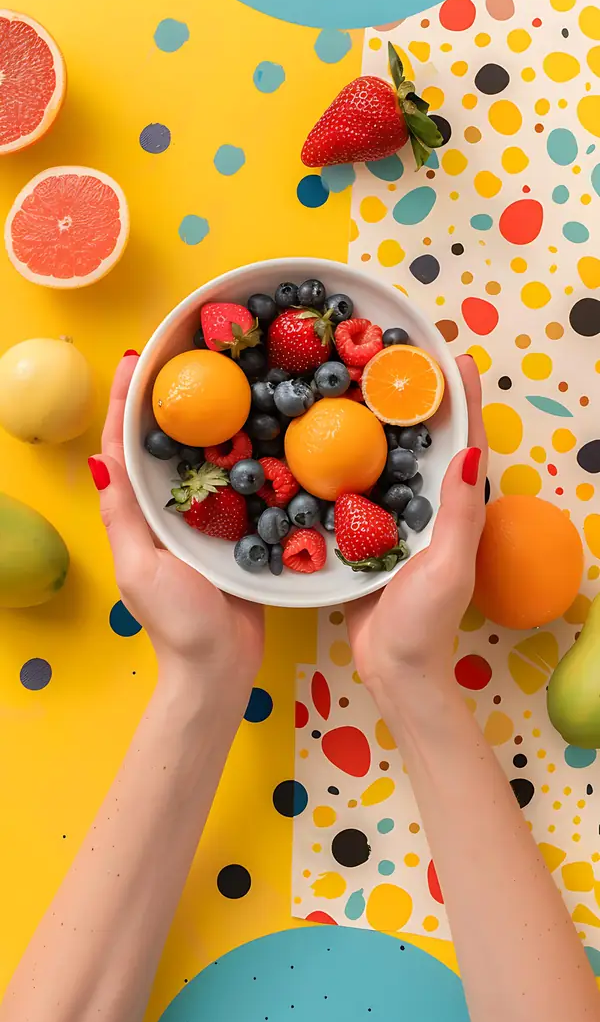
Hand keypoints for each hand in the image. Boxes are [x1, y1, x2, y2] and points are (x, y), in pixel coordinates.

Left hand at [89, 355, 263, 693]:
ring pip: (206, 454)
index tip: (136, 357)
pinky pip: (245, 482)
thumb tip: (98, 457)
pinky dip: (250, 451)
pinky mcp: (239, 530)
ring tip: (229, 374)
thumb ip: (122, 515)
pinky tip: (267, 426)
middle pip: (165, 440)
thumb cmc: (177, 623)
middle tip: (189, 350)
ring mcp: (205, 518)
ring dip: (212, 415)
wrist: (221, 668)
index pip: (123, 445)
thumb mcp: (141, 567)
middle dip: (170, 395)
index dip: (126, 401)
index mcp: (138, 512)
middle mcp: (168, 507)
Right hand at [346, 355, 487, 693]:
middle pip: (423, 440)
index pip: (464, 442)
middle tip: (395, 352)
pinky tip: (316, 437)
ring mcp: (390, 519)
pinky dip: (339, 458)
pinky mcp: (359, 533)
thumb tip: (469, 450)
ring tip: (356, 379)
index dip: (462, 400)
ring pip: (383, 457)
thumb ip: (457, 513)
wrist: (390, 668)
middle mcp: (425, 506)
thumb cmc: (424, 623)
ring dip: (374, 420)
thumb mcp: (446, 566)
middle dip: (414, 396)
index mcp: (453, 509)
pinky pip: (350, 487)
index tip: (455, 357)